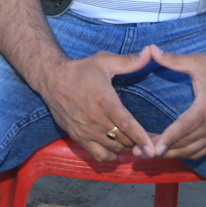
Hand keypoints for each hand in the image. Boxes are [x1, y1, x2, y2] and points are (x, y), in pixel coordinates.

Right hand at [38, 47, 154, 161]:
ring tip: (131, 140)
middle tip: (148, 140)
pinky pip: (99, 155)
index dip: (142, 138)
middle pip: (123, 140)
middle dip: (138, 142)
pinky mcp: (77, 137)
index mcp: (104, 100)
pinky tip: (115, 145)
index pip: (126, 124)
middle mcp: (94, 118)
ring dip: (125, 147)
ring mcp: (85, 130)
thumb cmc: (80, 70)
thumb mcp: (104, 61)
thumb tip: (150, 51)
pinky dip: (110, 154)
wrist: (51, 79)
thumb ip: (129, 60)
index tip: (154, 149)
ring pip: (113, 149)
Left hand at [145, 45, 205, 159]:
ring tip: (147, 154)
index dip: (169, 138)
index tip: (154, 147)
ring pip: (192, 151)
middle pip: (186, 143)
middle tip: (137, 152)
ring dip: (170, 154)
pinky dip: (183, 153)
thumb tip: (151, 49)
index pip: (186, 126)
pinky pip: (200, 151)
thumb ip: (173, 59)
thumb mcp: (198, 61)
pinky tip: (166, 152)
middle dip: (162, 149)